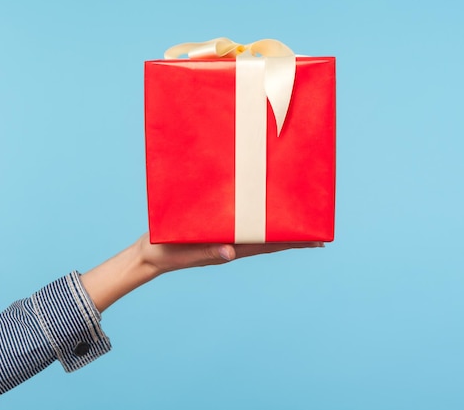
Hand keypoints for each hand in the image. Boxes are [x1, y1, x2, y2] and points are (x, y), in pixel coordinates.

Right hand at [136, 232, 323, 274]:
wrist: (147, 254)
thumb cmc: (164, 253)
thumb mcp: (184, 252)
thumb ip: (206, 252)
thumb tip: (232, 254)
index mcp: (228, 249)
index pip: (268, 245)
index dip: (292, 242)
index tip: (316, 241)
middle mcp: (231, 244)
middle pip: (268, 239)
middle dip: (293, 234)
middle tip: (317, 229)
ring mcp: (223, 237)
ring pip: (256, 231)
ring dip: (276, 225)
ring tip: (296, 217)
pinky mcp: (212, 229)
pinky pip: (239, 223)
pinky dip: (254, 217)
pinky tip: (259, 209)